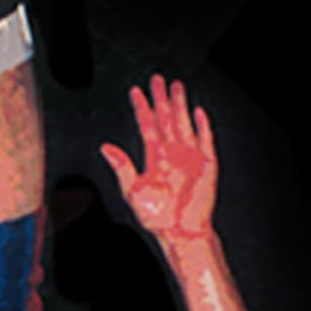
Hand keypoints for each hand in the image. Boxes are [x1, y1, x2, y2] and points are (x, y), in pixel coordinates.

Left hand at [99, 76, 219, 243]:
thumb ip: (122, 167)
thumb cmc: (157, 216)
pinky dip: (203, 126)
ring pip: (183, 123)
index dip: (142, 108)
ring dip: (180, 105)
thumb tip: (105, 147)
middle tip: (157, 79)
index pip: (147, 126)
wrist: (181, 231)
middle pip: (166, 119)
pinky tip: (199, 112)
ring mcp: (189, 157)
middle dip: (161, 98)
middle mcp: (171, 153)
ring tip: (176, 86)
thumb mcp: (133, 191)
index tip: (135, 91)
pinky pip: (205, 140)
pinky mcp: (206, 165)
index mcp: (154, 158)